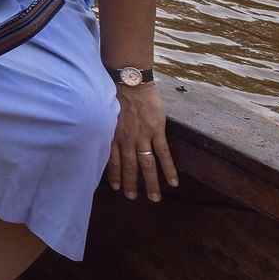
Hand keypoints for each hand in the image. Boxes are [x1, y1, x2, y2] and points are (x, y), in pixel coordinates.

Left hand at [106, 82, 177, 201]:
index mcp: (113, 135)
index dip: (114, 175)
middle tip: (132, 198)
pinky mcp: (156, 131)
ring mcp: (141, 136)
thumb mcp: (106, 113)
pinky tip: (173, 182)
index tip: (116, 187)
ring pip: (146, 165)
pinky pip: (163, 154)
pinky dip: (168, 169)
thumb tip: (106, 134)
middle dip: (130, 184)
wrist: (129, 81)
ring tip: (154, 198)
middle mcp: (126, 139)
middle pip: (129, 167)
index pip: (113, 161)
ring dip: (150, 183)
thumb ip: (108, 127)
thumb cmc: (115, 92)